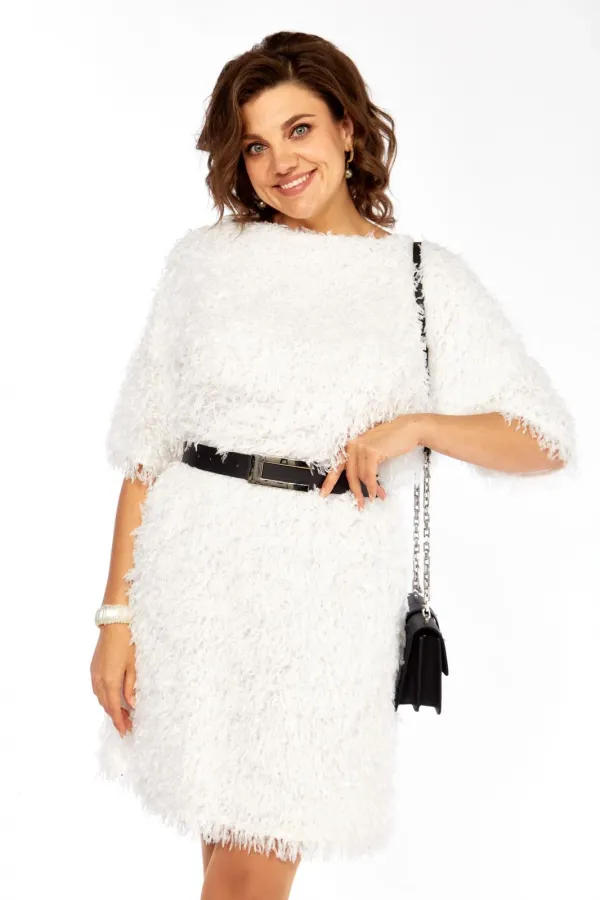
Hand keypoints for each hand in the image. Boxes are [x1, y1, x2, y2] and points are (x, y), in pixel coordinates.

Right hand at [90, 622, 136, 737]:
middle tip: (128, 726)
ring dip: (110, 707)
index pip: (113, 708)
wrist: (114, 623)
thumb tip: (130, 705)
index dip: (119, 722)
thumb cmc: (127, 642)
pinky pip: (97, 689)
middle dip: (116, 717)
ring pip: (100, 698)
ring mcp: (94, 674)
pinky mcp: (93, 668)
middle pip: (106, 705)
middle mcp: (98, 680)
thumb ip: (130, 687)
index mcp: (110, 681)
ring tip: (123, 714)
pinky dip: (105, 697)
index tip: (125, 732)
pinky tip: (113, 699)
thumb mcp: (133, 665)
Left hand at [319, 414, 424, 509]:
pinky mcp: (371, 451)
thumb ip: (363, 460)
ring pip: (361, 477)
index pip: (337, 464)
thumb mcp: (373, 448)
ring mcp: (361, 446)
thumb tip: (360, 481)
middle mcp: (352, 444)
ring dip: (369, 490)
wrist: (408, 429)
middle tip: (359, 504)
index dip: (330, 481)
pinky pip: (369, 475)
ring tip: (375, 497)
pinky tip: (377, 492)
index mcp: (350, 443)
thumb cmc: (393, 439)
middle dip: (355, 491)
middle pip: (349, 474)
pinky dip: (373, 486)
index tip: (324, 493)